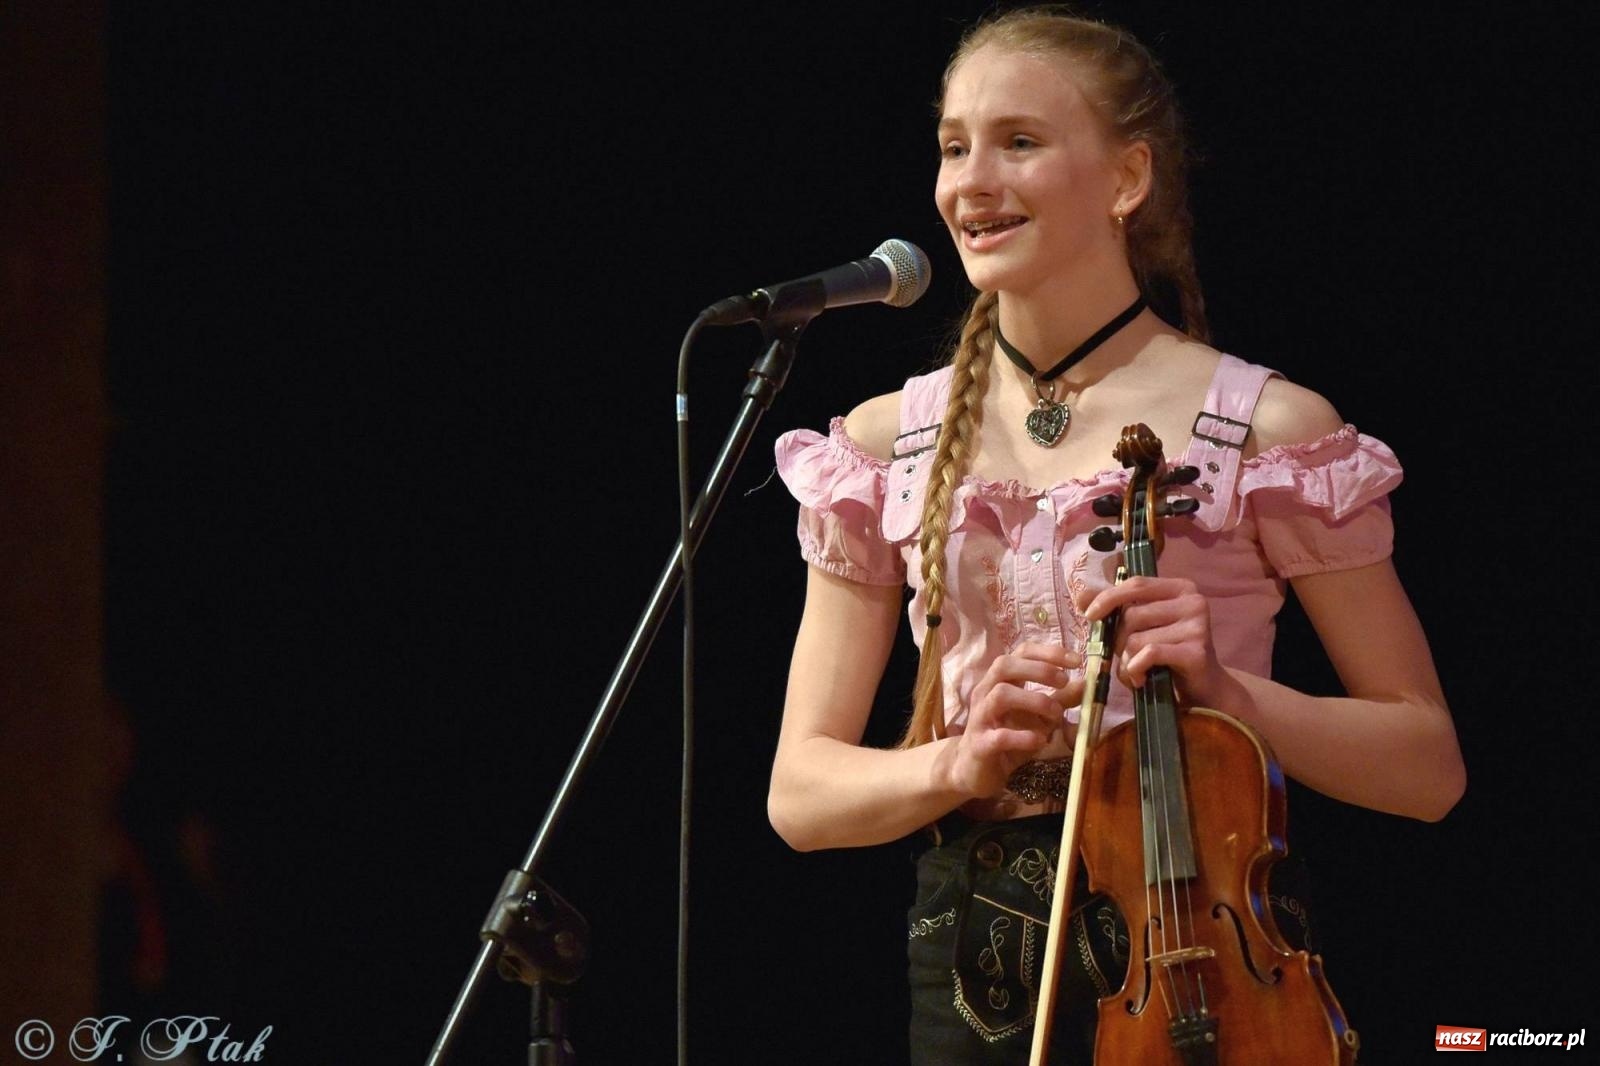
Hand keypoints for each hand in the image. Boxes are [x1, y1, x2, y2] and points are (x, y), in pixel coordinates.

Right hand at [946, 642, 1080, 798]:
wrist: (975, 771)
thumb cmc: (1008, 738)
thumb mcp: (1039, 717)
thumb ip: (1060, 700)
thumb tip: (1085, 683)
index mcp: (1001, 681)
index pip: (1021, 653)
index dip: (1049, 652)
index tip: (1077, 661)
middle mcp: (986, 692)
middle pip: (1005, 665)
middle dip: (1039, 669)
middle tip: (1065, 681)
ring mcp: (980, 718)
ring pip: (1001, 695)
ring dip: (1035, 700)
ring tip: (1056, 714)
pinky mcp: (980, 745)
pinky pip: (1000, 736)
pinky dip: (1023, 736)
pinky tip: (1040, 740)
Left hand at [1080, 576, 1235, 709]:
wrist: (1202, 689)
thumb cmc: (1167, 654)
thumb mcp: (1141, 627)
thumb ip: (1114, 609)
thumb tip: (1080, 596)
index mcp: (1180, 588)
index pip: (1136, 584)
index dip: (1108, 598)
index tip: (1089, 615)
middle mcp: (1193, 601)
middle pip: (1133, 615)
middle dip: (1118, 640)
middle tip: (1125, 657)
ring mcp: (1198, 626)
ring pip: (1137, 638)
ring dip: (1126, 661)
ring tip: (1135, 672)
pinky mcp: (1196, 651)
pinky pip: (1149, 654)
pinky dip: (1136, 668)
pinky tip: (1140, 679)